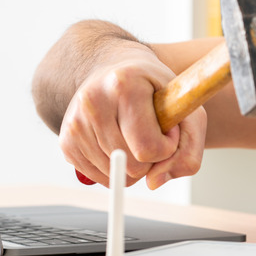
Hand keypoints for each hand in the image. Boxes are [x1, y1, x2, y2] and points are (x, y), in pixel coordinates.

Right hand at [59, 50, 206, 188]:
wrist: (119, 72)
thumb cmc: (157, 92)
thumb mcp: (189, 112)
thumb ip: (188, 152)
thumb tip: (154, 183)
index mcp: (124, 85)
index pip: (149, 148)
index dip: (168, 145)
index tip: (167, 126)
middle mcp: (92, 100)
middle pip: (132, 165)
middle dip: (151, 156)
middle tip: (151, 129)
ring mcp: (74, 121)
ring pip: (116, 175)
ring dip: (134, 162)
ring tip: (134, 132)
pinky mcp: (66, 141)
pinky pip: (100, 177)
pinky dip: (116, 167)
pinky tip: (119, 140)